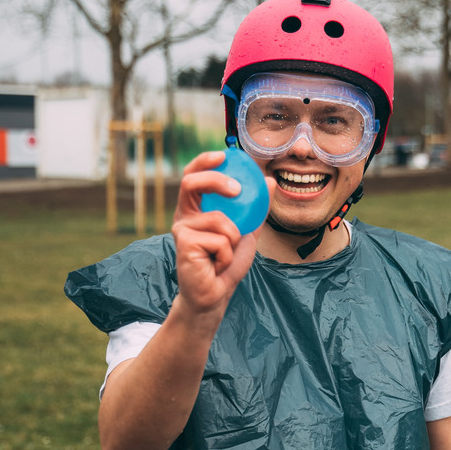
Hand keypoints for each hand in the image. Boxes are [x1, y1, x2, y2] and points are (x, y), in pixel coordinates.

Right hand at [171, 151, 274, 315]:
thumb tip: (269, 181)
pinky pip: (219, 240)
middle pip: (192, 183)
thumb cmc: (226, 262)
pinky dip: (227, 254)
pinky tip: (216, 265)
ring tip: (224, 255)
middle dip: (216, 181)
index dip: (204, 161)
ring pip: (219, 220)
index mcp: (195, 208)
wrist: (216, 294)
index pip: (193, 176)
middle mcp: (184, 215)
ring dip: (233, 240)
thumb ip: (255, 207)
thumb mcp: (246, 230)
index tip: (224, 155)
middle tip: (238, 190)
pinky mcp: (184, 245)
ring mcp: (181, 229)